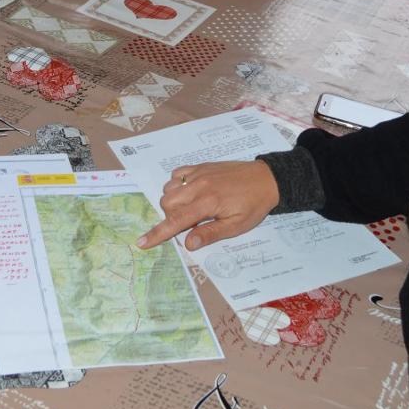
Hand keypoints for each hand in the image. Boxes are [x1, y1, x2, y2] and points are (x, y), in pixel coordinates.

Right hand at [136, 160, 279, 250]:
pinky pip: (176, 174)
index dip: (158, 233)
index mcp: (208, 203)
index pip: (176, 221)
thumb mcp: (236, 225)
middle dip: (171, 216)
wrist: (266, 179)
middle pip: (166, 202)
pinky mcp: (200, 165)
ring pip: (168, 188)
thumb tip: (188, 244)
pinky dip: (177, 185)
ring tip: (192, 208)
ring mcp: (198, 173)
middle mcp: (198, 186)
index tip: (142, 242)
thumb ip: (210, 233)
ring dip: (173, 202)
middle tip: (191, 222)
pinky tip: (190, 192)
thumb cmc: (253, 205)